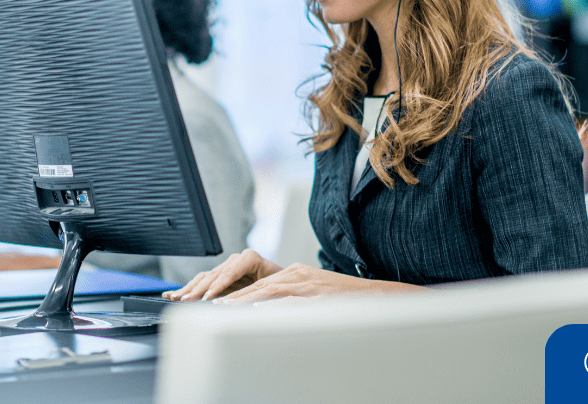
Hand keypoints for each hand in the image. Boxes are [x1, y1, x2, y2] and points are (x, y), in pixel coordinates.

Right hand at [163, 249, 283, 300]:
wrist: (285, 283)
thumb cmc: (282, 285)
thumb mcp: (275, 288)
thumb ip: (260, 294)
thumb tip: (246, 305)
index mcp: (250, 258)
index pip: (230, 272)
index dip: (218, 285)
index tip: (209, 298)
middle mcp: (236, 260)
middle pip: (213, 275)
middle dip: (199, 289)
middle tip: (186, 301)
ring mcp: (226, 267)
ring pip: (204, 278)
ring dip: (189, 289)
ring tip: (175, 297)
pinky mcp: (219, 277)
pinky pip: (202, 281)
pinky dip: (188, 289)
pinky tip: (173, 294)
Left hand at [217, 263, 419, 303]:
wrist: (377, 298)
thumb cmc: (344, 302)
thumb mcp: (312, 298)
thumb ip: (289, 302)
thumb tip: (263, 313)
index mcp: (295, 275)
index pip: (259, 284)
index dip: (236, 293)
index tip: (216, 303)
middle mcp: (298, 276)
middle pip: (259, 285)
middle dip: (233, 296)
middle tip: (210, 305)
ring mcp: (308, 285)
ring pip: (270, 290)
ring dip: (245, 300)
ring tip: (223, 309)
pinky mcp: (318, 295)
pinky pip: (291, 300)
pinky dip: (272, 304)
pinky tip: (256, 310)